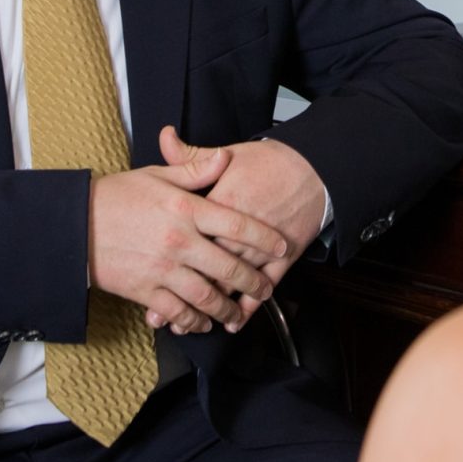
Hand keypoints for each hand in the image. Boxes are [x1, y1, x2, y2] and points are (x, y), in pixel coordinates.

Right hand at [86, 143, 289, 335]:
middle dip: (253, 282)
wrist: (74, 225)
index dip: (264, 238)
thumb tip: (226, 158)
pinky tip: (203, 322)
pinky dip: (194, 321)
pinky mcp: (145, 290)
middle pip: (228, 267)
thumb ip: (195, 169)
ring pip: (207, 296)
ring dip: (227, 308)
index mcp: (185, 209)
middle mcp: (179, 241)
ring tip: (238, 314)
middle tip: (266, 289)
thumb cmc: (117, 197)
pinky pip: (177, 312)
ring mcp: (163, 269)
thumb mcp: (156, 175)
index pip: (236, 224)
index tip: (281, 248)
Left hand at [156, 127, 326, 330]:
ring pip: (235, 282)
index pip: (191, 236)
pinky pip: (266, 285)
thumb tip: (163, 137)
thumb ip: (192, 155)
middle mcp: (242, 229)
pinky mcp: (285, 255)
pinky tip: (235, 322)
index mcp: (223, 202)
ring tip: (189, 324)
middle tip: (161, 315)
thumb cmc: (270, 161)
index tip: (148, 276)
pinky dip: (251, 307)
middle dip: (185, 293)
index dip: (168, 261)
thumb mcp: (229, 154)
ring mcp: (265, 245)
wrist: (315, 166)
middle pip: (209, 267)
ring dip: (213, 307)